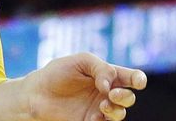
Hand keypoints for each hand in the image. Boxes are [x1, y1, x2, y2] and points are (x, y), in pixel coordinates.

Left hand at [22, 53, 145, 120]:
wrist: (37, 94)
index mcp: (107, 75)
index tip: (137, 82)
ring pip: (120, 113)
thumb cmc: (57, 73)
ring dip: (116, 110)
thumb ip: (100, 68)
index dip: (138, 79)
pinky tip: (94, 116)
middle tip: (111, 93)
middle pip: (128, 97)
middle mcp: (106, 93)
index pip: (131, 78)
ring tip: (102, 106)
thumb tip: (110, 86)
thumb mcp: (80, 61)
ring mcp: (100, 109)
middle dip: (125, 96)